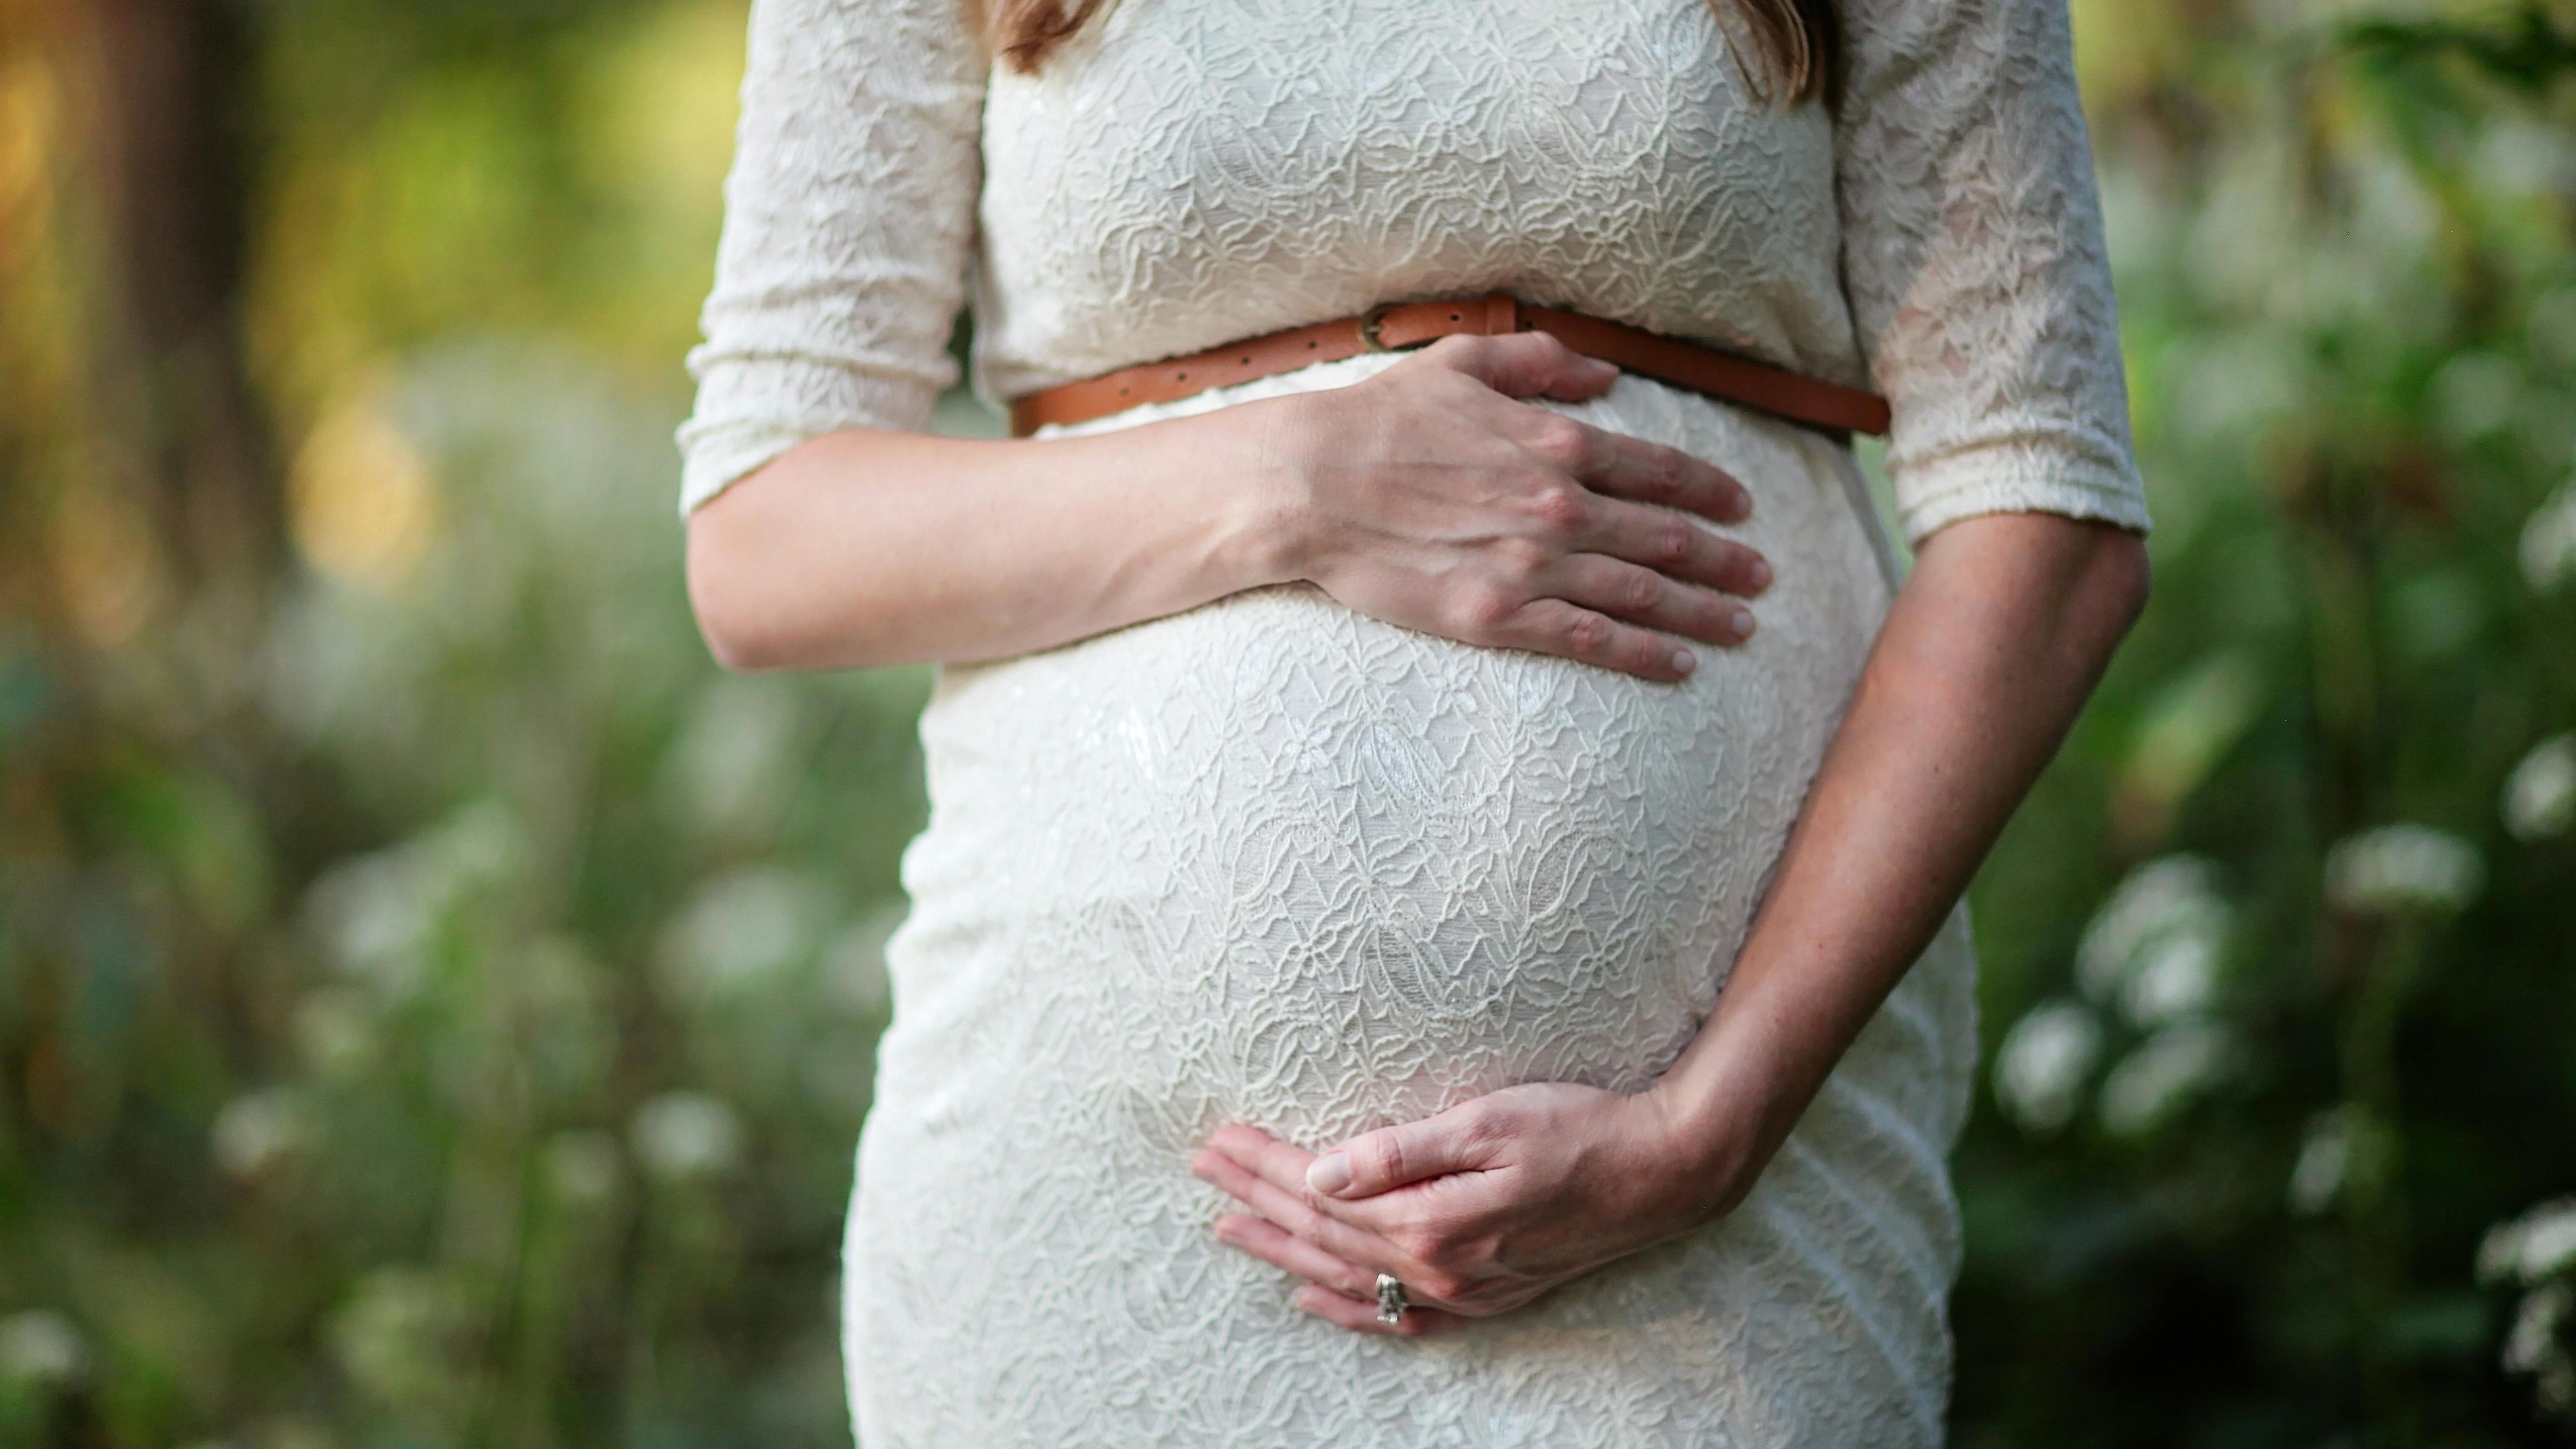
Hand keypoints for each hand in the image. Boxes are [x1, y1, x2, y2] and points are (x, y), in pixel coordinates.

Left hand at [1190, 1081, 1751, 1336]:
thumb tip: (1321, 1171)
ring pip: (1347, 1271)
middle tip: (1202, 1169)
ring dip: (1284, 1247)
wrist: (1661, 1173)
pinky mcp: (1485, 1294)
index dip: (1264, 1163)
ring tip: (1229, 1227)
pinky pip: (1397, 1314)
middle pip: (1322, 1231)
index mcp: (1430, 1219)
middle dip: (1256, 1199)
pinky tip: (1311, 1296)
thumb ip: (1400, 1152)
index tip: (1217, 1138)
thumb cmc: (1578, 1129)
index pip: (1320, 1189)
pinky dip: (1347, 1306)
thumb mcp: (1487, 1121)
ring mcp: (1462, 1288)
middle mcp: (1438, 1266)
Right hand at [1263, 331, 1772, 682]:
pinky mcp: (1500, 617)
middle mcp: (1559, 506)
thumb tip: (1605, 374)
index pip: (1657, 471)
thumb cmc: (1377, 420)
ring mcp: (1533, 566)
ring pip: (1642, 593)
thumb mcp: (1460, 363)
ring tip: (1743, 626)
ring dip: (1702, 611)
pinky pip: (1590, 639)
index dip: (1709, 491)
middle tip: (1763, 575)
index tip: (1742, 508)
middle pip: (1667, 537)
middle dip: (1724, 559)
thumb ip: (1540, 361)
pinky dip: (1644, 652)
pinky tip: (1680, 664)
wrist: (1312, 484)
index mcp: (1555, 443)